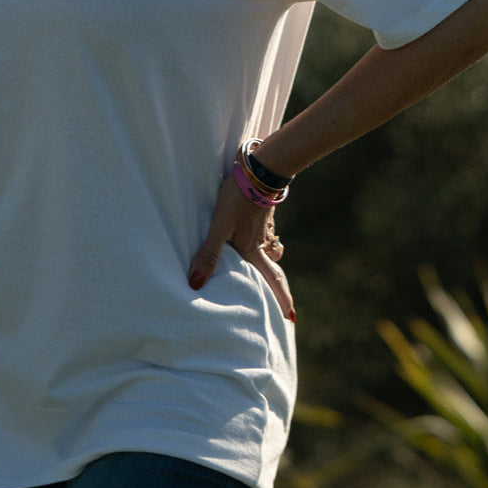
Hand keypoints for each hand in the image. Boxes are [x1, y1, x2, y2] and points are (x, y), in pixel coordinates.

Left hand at [188, 173, 294, 321]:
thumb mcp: (219, 227)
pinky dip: (263, 242)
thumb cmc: (237, 198)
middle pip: (274, 269)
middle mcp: (262, 243)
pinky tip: (253, 237)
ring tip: (262, 270)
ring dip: (270, 262)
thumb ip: (208, 254)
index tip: (291, 319)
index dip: (281, 300)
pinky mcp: (262, 214)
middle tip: (284, 304)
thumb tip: (196, 285)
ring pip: (270, 251)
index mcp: (253, 251)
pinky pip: (265, 235)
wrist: (258, 169)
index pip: (271, 280)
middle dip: (279, 287)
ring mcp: (265, 228)